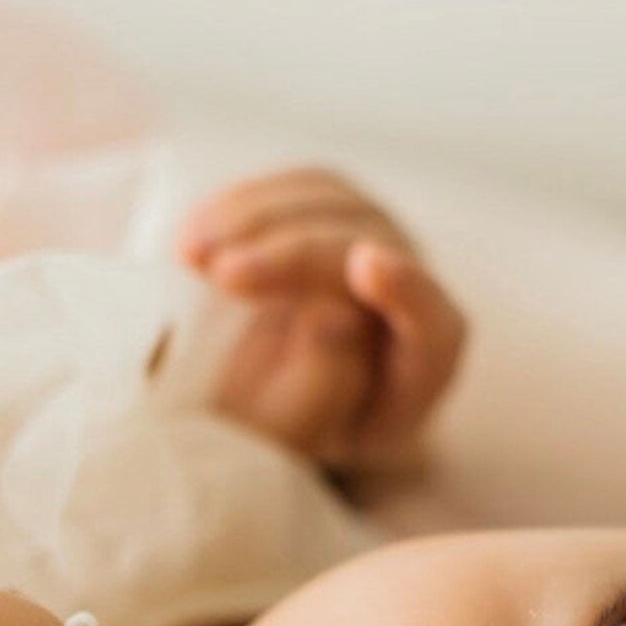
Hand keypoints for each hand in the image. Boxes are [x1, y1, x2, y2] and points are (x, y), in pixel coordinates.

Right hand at [178, 167, 466, 474]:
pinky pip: (300, 189)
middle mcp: (414, 291)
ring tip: (191, 255)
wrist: (274, 401)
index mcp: (422, 364)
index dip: (408, 291)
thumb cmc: (291, 428)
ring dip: (256, 219)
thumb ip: (323, 388)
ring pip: (333, 204)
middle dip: (293, 253)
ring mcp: (380, 241)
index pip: (435, 325)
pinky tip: (195, 235)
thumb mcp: (300, 436)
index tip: (365, 267)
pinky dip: (244, 204)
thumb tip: (332, 314)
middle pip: (370, 248)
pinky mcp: (339, 213)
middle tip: (222, 273)